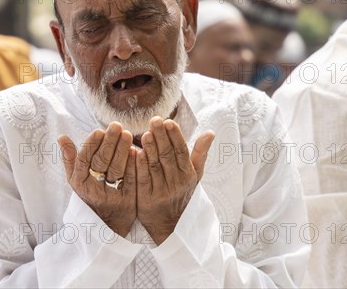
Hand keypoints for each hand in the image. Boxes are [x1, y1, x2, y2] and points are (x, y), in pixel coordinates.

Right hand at [59, 122, 136, 237]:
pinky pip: (130, 179)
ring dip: (122, 150)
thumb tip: (61, 137)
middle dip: (109, 142)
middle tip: (117, 125)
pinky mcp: (127, 200)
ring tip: (128, 134)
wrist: (105, 224)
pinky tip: (137, 151)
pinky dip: (133, 164)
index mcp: (79, 181)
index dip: (91, 144)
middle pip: (101, 162)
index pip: (84, 159)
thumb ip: (69, 158)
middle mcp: (92, 190)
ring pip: (116, 169)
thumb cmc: (90, 195)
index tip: (99, 130)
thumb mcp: (76, 179)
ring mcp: (110, 196)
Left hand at [136, 117, 214, 244]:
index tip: (169, 121)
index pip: (181, 151)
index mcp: (188, 175)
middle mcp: (176, 183)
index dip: (175, 136)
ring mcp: (161, 191)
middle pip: (167, 156)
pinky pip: (142, 178)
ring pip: (155, 165)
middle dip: (161, 137)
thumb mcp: (194, 176)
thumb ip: (200, 153)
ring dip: (150, 148)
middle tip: (155, 120)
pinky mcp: (146, 198)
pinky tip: (135, 152)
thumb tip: (210, 132)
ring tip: (146, 133)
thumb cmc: (181, 194)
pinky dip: (139, 165)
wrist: (169, 226)